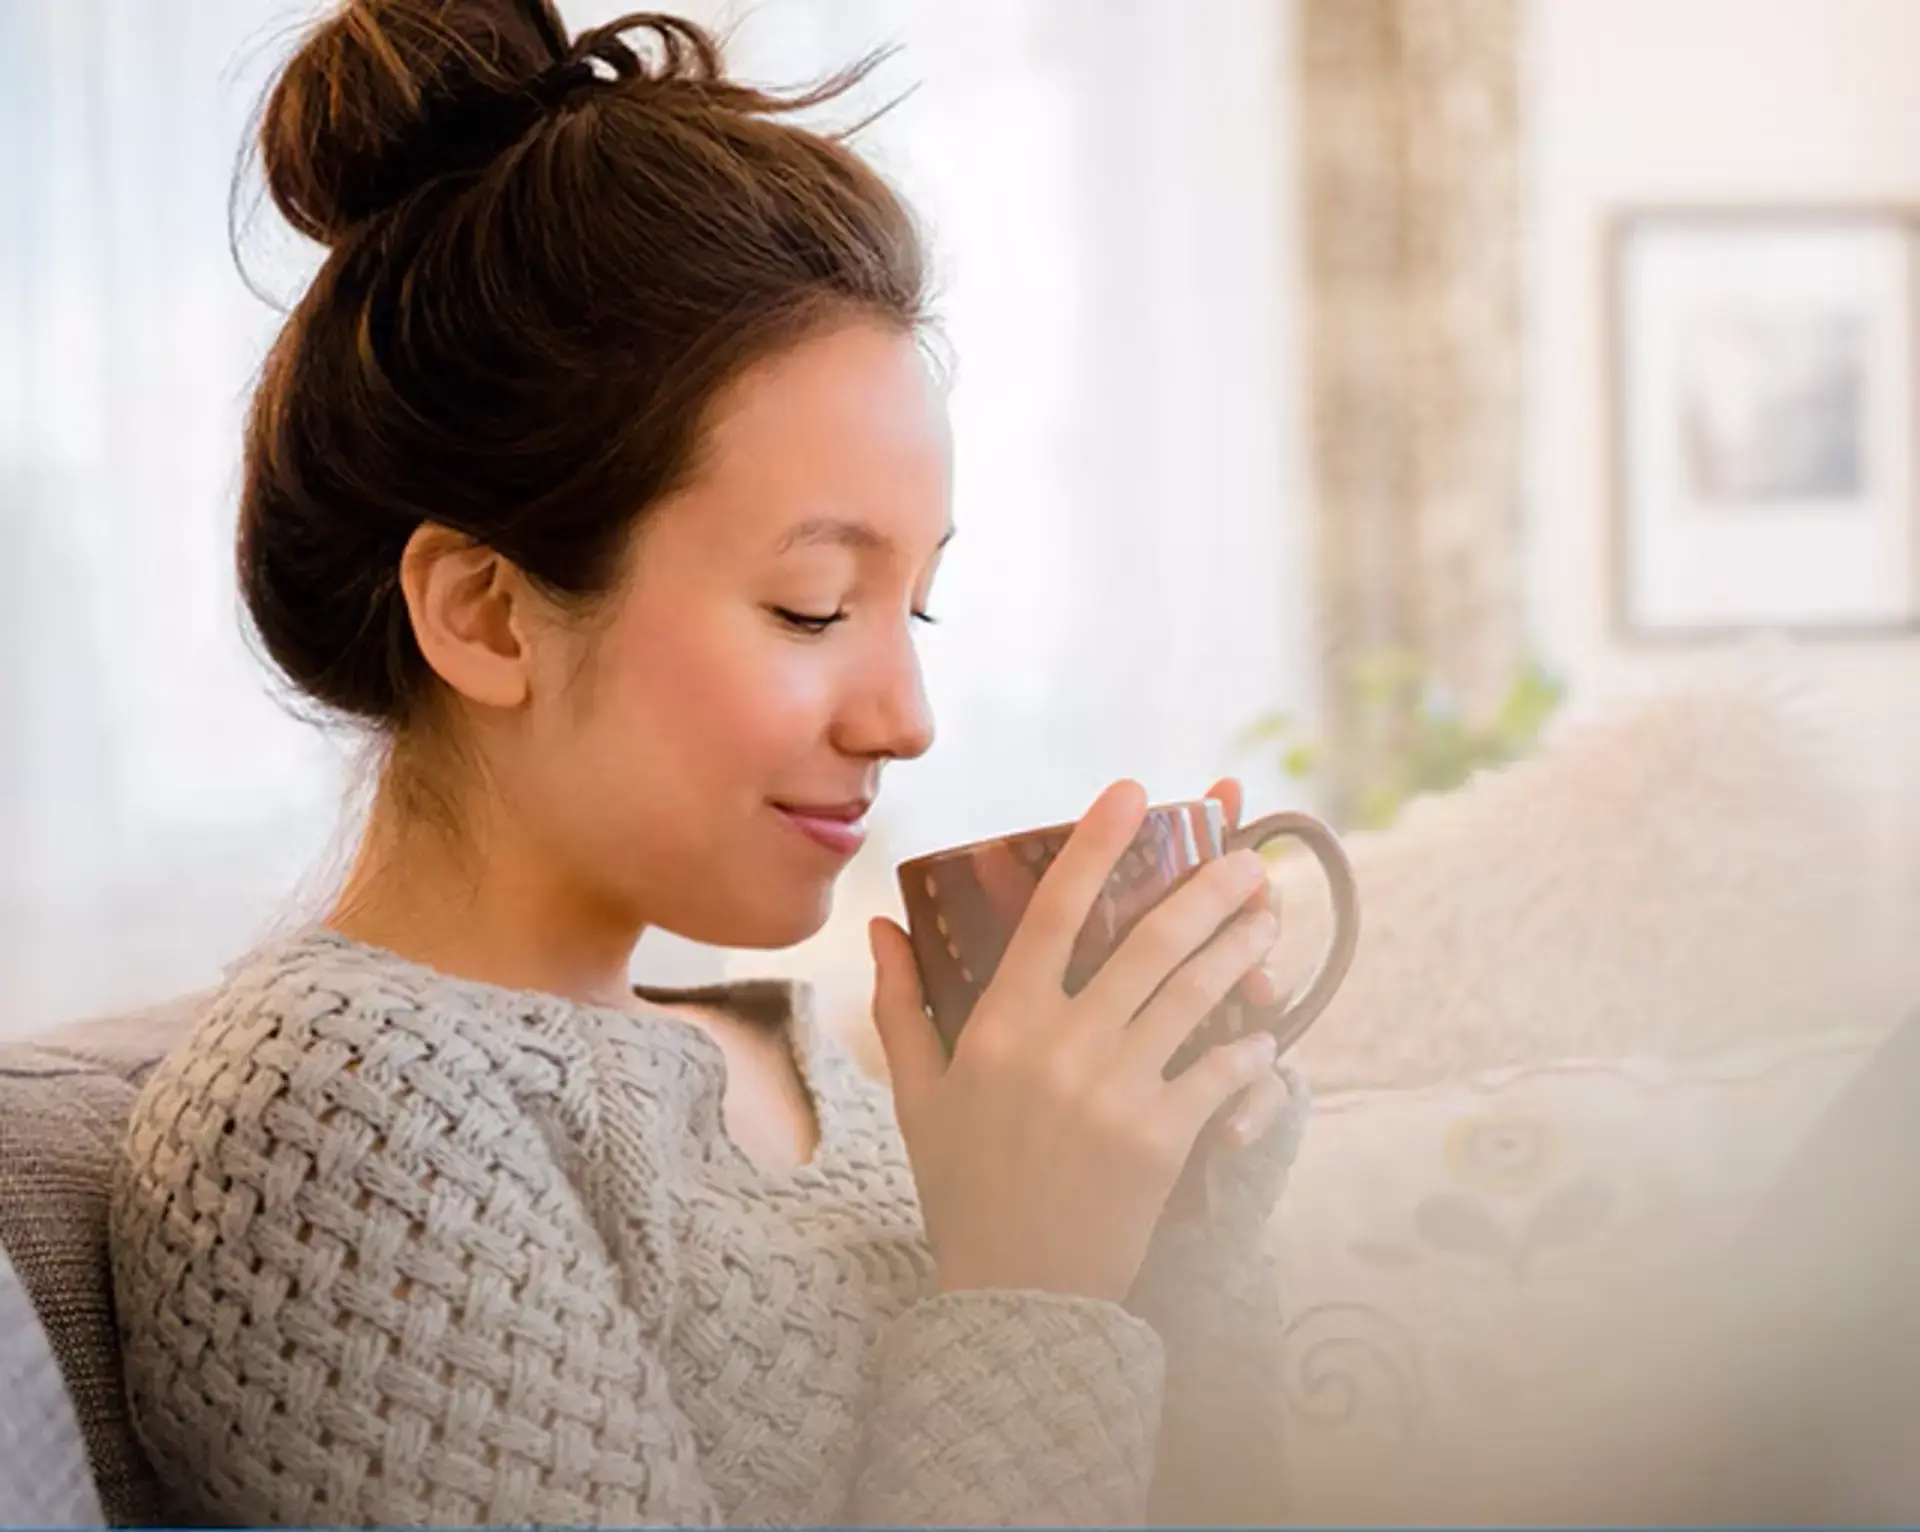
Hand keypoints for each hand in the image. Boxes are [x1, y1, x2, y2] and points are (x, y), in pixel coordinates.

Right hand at [869, 781, 1282, 1304]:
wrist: (1014, 1294)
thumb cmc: (961, 1185)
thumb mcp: (917, 1093)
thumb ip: (901, 1004)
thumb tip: (881, 927)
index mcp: (1003, 1025)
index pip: (1053, 911)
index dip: (1096, 844)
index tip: (1132, 792)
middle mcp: (1063, 1047)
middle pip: (1149, 944)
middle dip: (1204, 889)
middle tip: (1245, 856)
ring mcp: (1119, 1093)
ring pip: (1196, 996)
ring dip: (1241, 947)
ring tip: (1268, 912)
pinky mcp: (1163, 1140)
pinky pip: (1222, 1074)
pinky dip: (1251, 1046)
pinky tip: (1269, 1026)